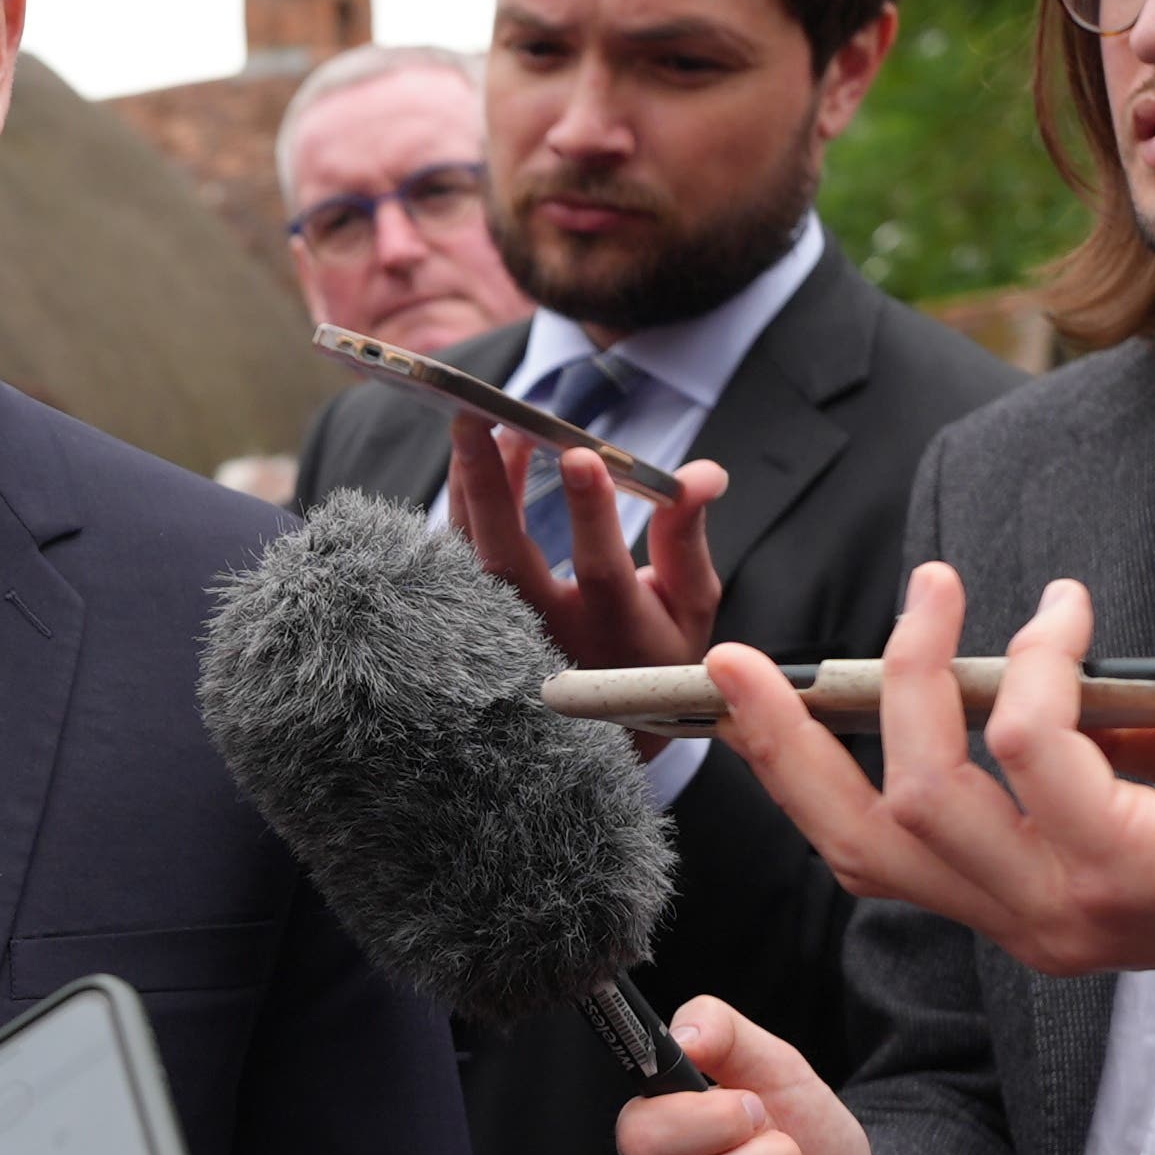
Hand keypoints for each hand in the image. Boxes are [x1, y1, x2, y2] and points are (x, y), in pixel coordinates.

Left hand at [443, 408, 729, 673]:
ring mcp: (502, 636)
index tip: (580, 454)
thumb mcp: (689, 606)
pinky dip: (458, 512)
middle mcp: (549, 635)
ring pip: (468, 558)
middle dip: (490, 483)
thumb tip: (702, 473)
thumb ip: (687, 536)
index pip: (600, 566)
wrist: (601, 738)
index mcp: (615, 629)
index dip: (590, 511)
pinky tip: (469, 465)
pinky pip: (452, 566)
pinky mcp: (470, 628)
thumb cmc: (654, 659)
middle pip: (507, 560)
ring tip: (473, 423)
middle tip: (478, 416)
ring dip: (466, 488)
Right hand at [694, 568, 1154, 1074]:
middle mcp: (1033, 926)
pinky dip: (1035, 657)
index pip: (873, 854)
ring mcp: (1072, 911)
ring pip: (923, 783)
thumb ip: (1079, 733)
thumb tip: (1004, 658)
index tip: (738, 689)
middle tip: (744, 648)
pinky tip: (1069, 613)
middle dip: (787, 737)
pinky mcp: (1128, 873)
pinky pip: (1028, 738)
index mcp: (1031, 906)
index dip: (791, 772)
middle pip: (856, 836)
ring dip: (921, 663)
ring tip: (950, 581)